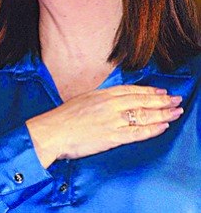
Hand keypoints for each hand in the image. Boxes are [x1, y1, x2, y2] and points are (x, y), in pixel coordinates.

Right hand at [26, 85, 182, 167]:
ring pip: (144, 115)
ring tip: (175, 111)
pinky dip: (152, 129)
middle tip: (176, 99)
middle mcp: (109, 105)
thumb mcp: (81, 100)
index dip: (148, 90)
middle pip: (142, 100)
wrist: (51, 132)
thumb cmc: (61, 118)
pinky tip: (163, 126)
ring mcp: (112, 120)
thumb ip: (99, 99)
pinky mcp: (112, 136)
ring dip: (163, 113)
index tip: (161, 90)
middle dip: (162, 100)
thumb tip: (112, 100)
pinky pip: (138, 132)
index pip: (131, 90)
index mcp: (101, 94)